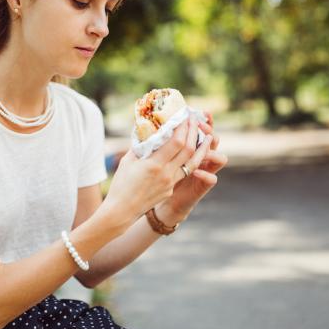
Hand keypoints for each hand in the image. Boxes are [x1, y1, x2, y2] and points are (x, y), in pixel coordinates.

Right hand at [102, 114, 207, 229]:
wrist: (121, 211)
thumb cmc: (121, 184)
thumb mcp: (128, 161)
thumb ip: (141, 145)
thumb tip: (148, 129)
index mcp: (155, 165)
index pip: (177, 142)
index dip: (184, 127)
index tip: (185, 116)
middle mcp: (166, 174)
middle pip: (188, 150)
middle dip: (194, 133)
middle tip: (195, 120)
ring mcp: (171, 183)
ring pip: (193, 163)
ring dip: (201, 148)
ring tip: (207, 137)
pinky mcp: (171, 189)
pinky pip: (184, 172)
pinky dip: (190, 160)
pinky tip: (191, 153)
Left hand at [156, 111, 227, 223]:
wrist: (161, 207)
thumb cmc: (152, 181)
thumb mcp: (153, 161)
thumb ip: (152, 147)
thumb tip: (141, 128)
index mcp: (187, 152)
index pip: (199, 134)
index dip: (203, 122)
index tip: (201, 111)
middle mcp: (199, 161)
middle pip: (212, 142)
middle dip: (209, 130)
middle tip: (203, 120)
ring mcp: (202, 174)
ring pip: (218, 159)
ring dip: (211, 151)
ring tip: (206, 142)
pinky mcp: (201, 189)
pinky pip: (211, 180)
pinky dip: (206, 175)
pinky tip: (199, 172)